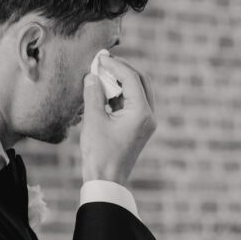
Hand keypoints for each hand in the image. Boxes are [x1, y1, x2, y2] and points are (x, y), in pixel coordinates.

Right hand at [80, 54, 156, 184]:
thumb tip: (92, 75)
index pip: (132, 78)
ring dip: (120, 81)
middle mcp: (149, 116)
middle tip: (103, 62)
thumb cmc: (100, 154)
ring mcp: (145, 122)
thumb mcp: (93, 121)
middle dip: (122, 70)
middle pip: (140, 81)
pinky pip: (132, 103)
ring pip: (137, 91)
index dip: (115, 65)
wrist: (106, 181)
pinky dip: (120, 94)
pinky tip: (103, 92)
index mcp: (142, 113)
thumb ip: (93, 94)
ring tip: (101, 75)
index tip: (100, 58)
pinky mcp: (138, 127)